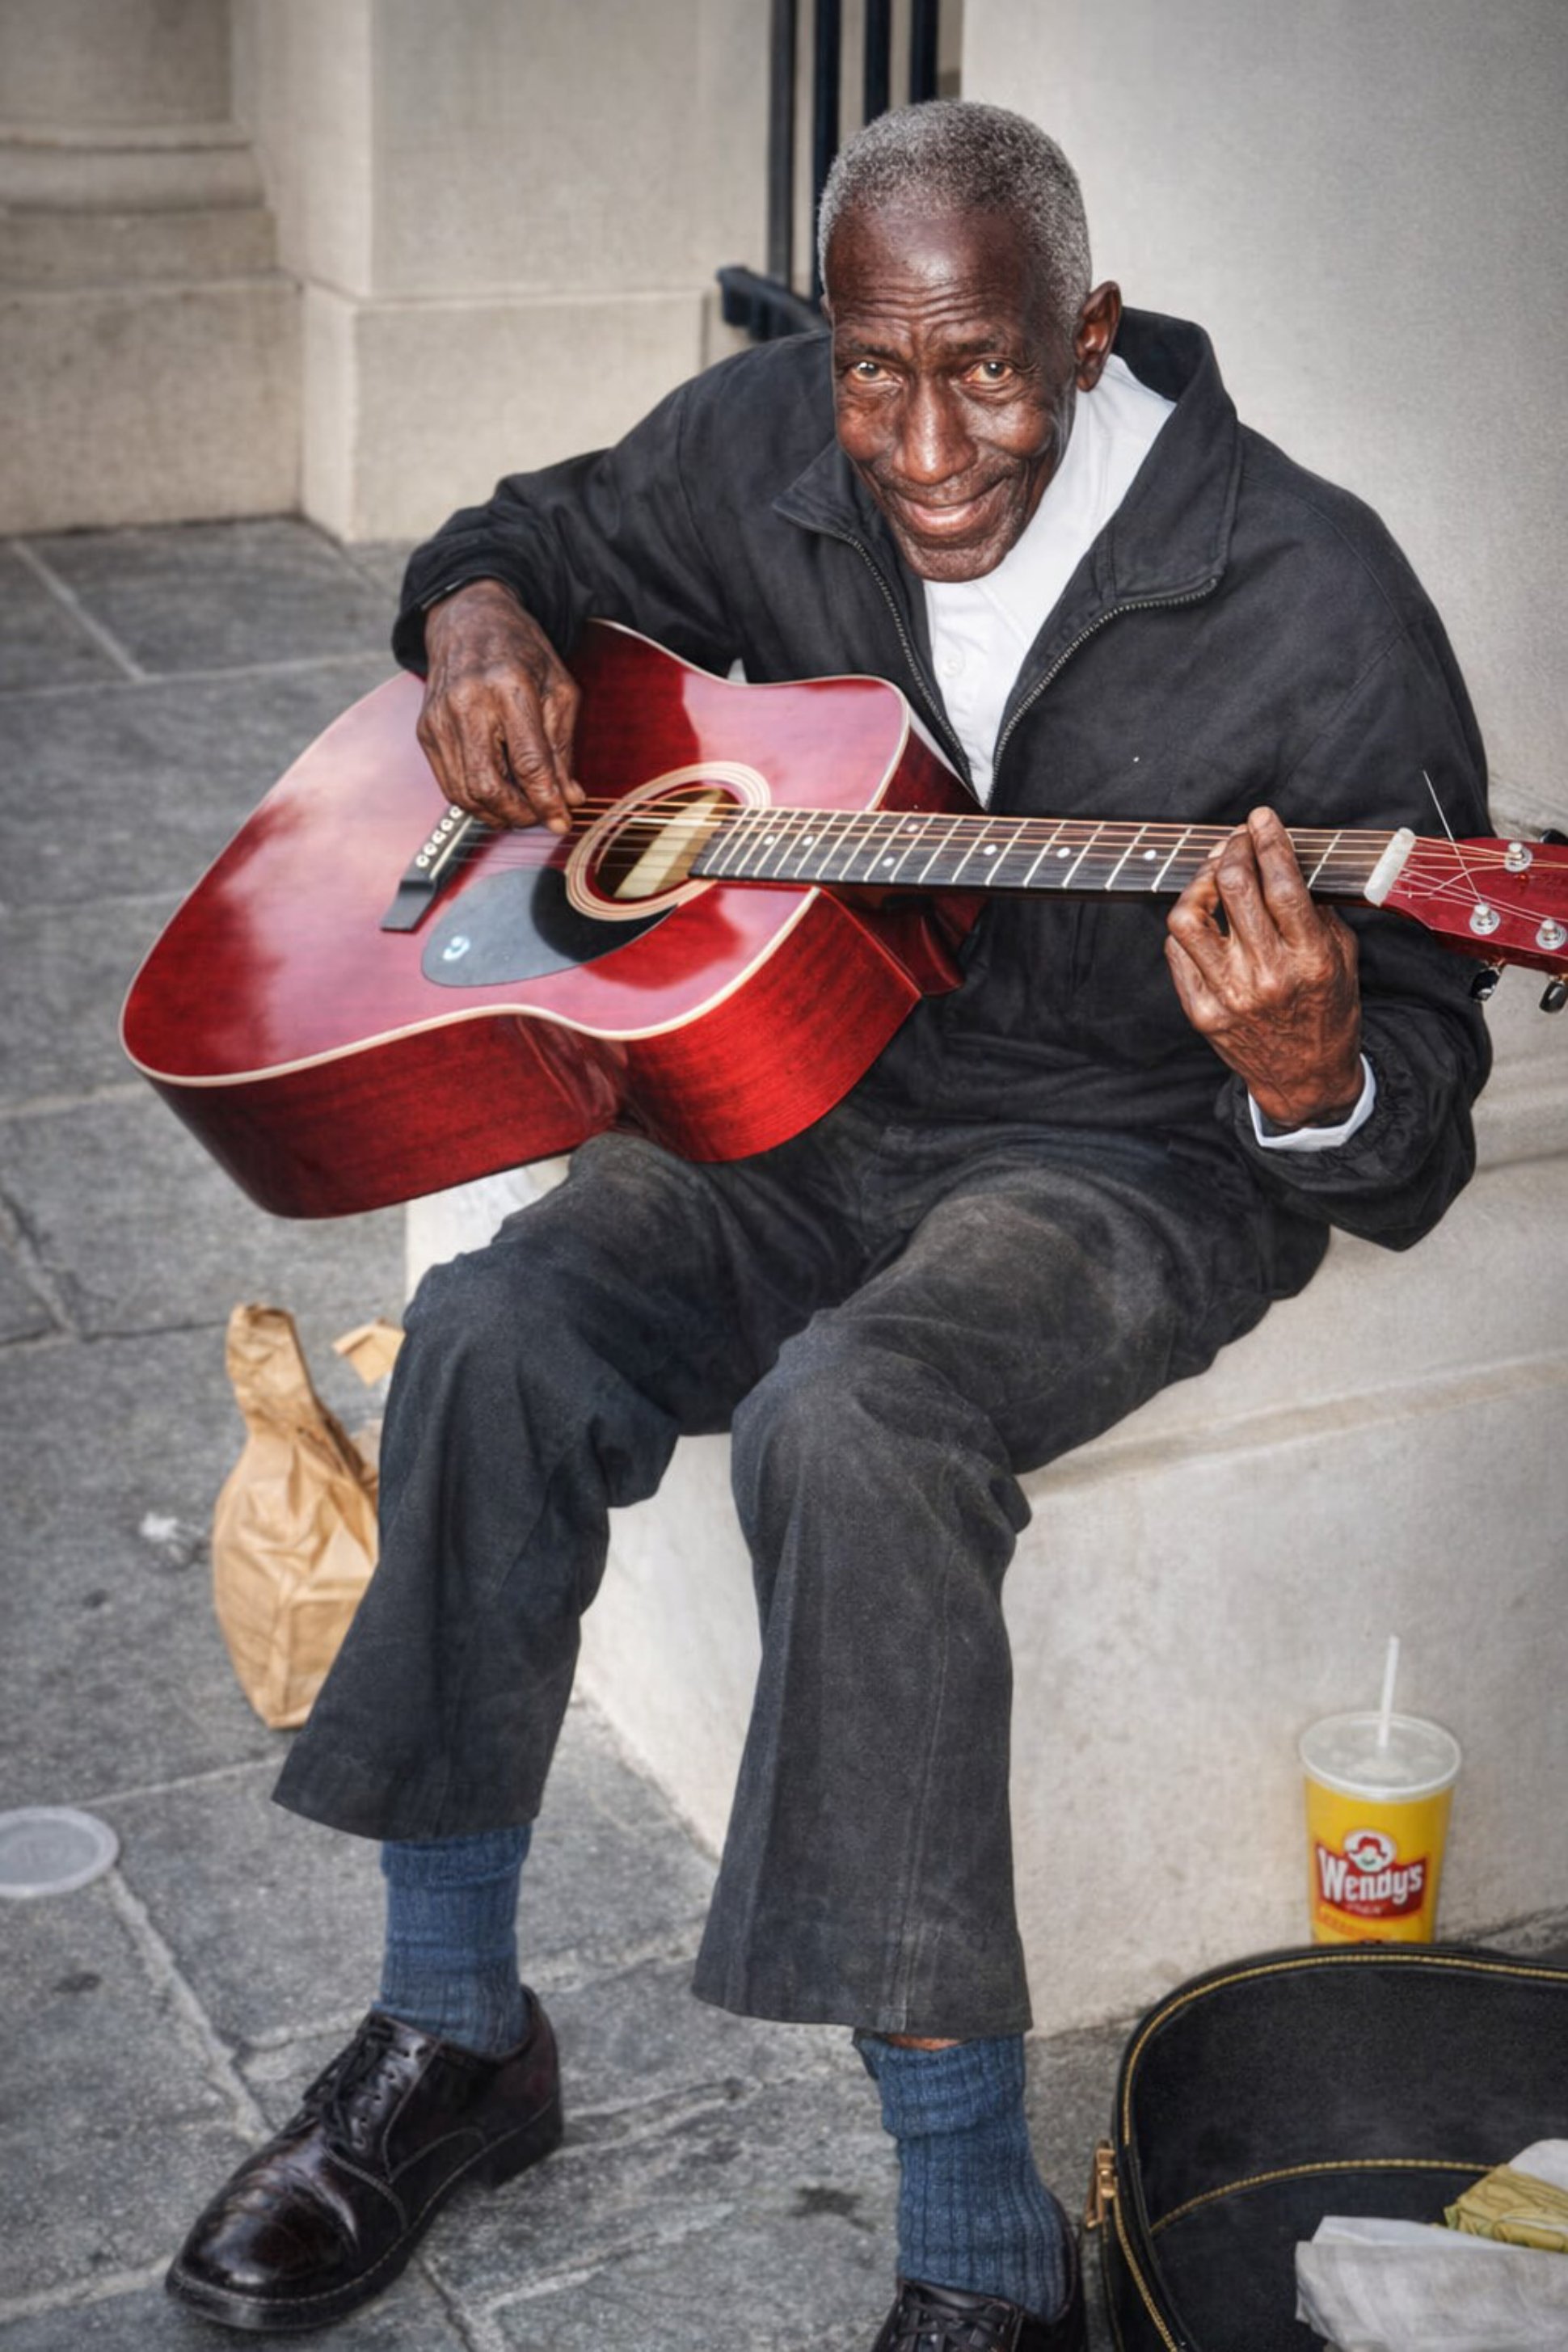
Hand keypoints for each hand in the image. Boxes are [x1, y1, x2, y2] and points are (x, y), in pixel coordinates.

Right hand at [416, 582, 583, 832]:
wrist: (468, 618)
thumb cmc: (520, 650)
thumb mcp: (558, 688)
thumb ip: (563, 746)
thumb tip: (568, 798)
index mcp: (509, 687)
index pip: (529, 762)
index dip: (546, 801)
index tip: (562, 823)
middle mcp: (468, 703)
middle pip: (489, 785)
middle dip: (519, 814)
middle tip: (540, 816)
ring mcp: (440, 718)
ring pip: (465, 793)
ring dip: (496, 813)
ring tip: (520, 808)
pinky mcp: (425, 730)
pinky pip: (448, 784)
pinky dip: (474, 800)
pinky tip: (496, 796)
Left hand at [1165, 806, 1363, 1127]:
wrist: (1306, 1080)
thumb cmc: (1328, 1013)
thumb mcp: (1342, 959)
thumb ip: (1317, 912)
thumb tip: (1282, 860)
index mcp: (1310, 959)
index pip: (1283, 883)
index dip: (1268, 840)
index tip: (1261, 818)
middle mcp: (1267, 976)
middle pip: (1234, 889)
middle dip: (1233, 849)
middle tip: (1238, 840)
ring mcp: (1229, 996)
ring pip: (1189, 918)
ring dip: (1199, 884)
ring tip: (1214, 876)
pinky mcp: (1201, 1013)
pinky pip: (1177, 953)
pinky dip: (1188, 926)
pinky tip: (1204, 918)